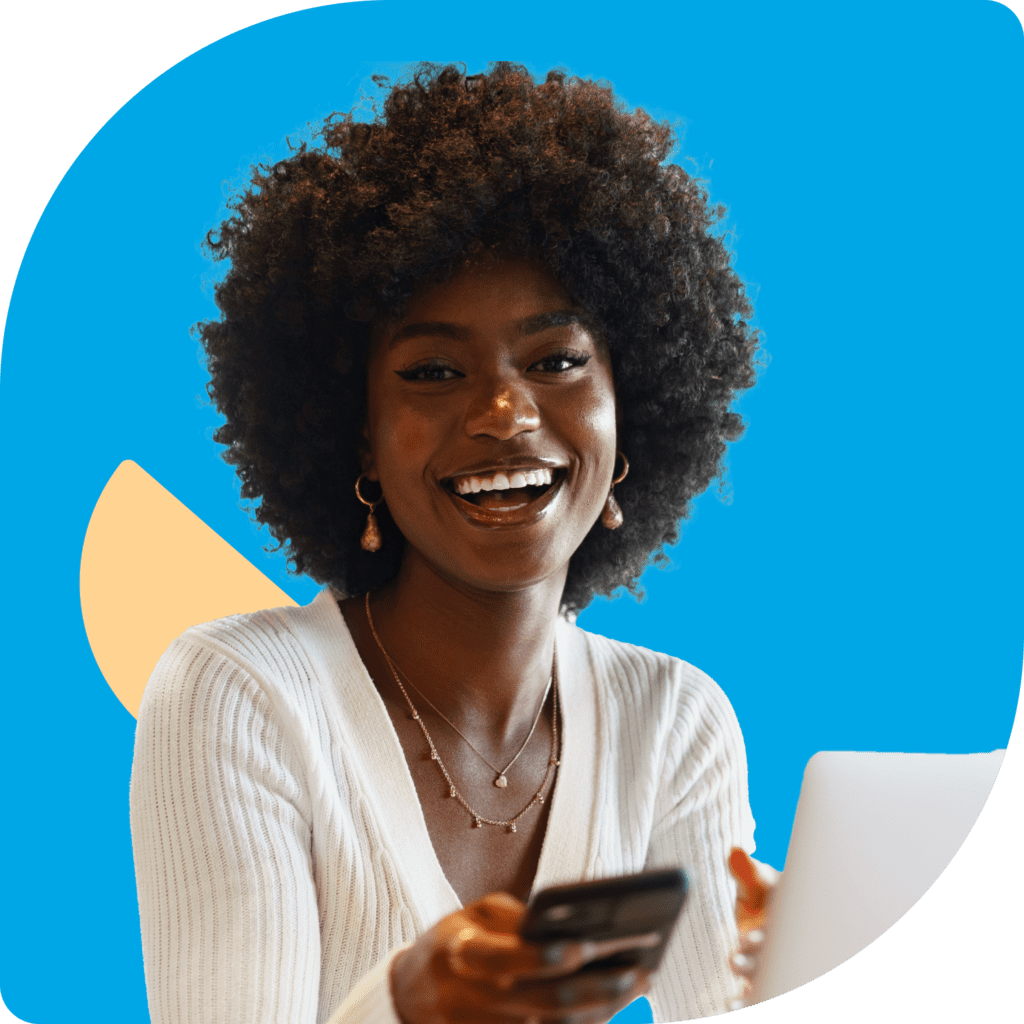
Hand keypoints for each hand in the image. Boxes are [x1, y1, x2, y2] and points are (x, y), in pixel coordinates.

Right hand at [390, 891, 659, 1023]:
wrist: (411, 994)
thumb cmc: (453, 942)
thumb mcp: (473, 915)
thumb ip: (516, 920)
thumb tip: (567, 926)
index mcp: (465, 955)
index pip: (512, 960)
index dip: (551, 956)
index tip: (591, 943)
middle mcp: (477, 999)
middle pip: (548, 1002)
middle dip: (600, 988)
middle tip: (640, 969)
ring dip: (604, 1011)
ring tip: (639, 984)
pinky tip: (614, 1011)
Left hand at [727, 847, 778, 1009]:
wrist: (759, 920)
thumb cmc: (762, 900)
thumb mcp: (755, 886)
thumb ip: (747, 872)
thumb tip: (735, 850)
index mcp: (790, 923)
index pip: (781, 933)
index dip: (763, 938)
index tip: (743, 939)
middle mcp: (790, 950)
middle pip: (777, 963)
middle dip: (756, 964)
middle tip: (734, 962)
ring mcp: (782, 970)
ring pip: (771, 984)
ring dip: (753, 993)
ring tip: (732, 1002)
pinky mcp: (771, 985)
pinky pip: (763, 997)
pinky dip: (748, 1004)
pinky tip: (730, 1009)